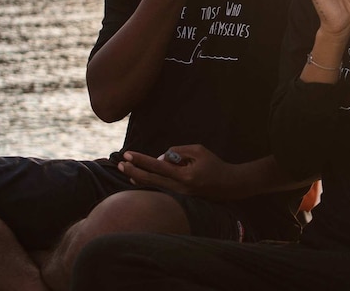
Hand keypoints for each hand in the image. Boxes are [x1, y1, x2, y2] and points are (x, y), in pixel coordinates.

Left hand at [118, 145, 242, 200]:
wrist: (229, 185)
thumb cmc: (214, 164)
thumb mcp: (198, 150)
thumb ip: (177, 152)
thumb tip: (160, 160)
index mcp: (185, 177)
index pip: (158, 167)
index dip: (141, 160)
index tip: (128, 154)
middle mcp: (180, 189)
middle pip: (151, 180)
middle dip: (133, 170)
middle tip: (120, 163)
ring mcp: (179, 196)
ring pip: (153, 186)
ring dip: (138, 177)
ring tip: (124, 169)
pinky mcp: (180, 198)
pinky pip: (160, 188)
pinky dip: (148, 181)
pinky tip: (137, 178)